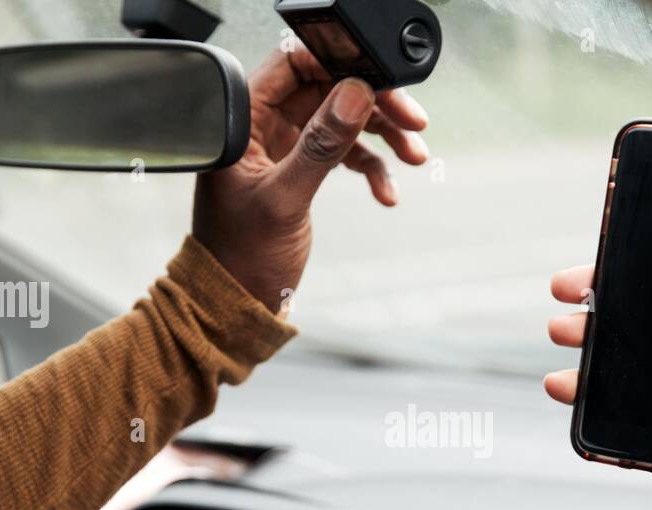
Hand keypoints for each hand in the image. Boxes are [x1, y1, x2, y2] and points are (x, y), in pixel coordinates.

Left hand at [191, 45, 429, 314]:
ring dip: (384, 135)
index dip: (340, 66)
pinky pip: (346, 154)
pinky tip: (388, 194)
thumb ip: (319, 146)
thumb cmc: (239, 257)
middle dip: (375, 103)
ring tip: (415, 156)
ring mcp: (284, 147)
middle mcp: (263, 125)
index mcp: (244, 120)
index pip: (294, 65)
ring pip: (344, 120)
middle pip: (329, 89)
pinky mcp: (302, 171)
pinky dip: (372, 168)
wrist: (235, 303)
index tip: (380, 82)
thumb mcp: (284, 199)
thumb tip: (354, 96)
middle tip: (414, 122)